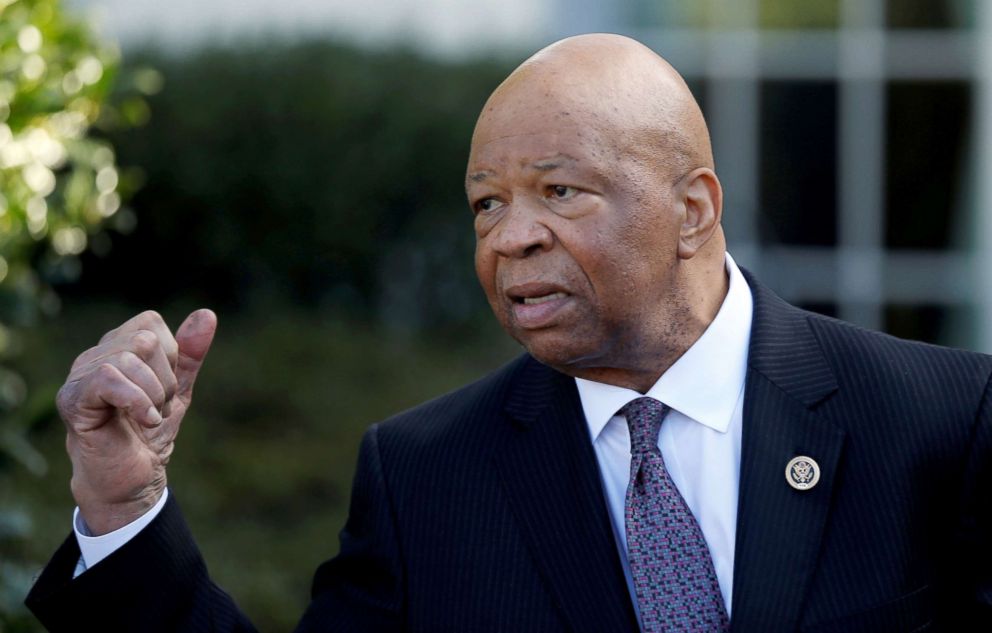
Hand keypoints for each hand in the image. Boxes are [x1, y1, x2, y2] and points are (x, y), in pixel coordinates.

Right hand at [56, 309, 216, 534]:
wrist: (130, 482)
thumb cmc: (148, 436)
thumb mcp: (178, 390)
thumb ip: (191, 353)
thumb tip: (207, 314)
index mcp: (117, 348)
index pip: (151, 323)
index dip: (171, 356)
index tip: (165, 390)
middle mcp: (94, 356)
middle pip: (144, 339)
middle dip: (164, 379)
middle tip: (156, 408)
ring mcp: (79, 376)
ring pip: (129, 356)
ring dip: (153, 394)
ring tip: (147, 418)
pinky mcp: (72, 399)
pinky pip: (109, 378)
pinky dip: (138, 401)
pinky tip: (144, 421)